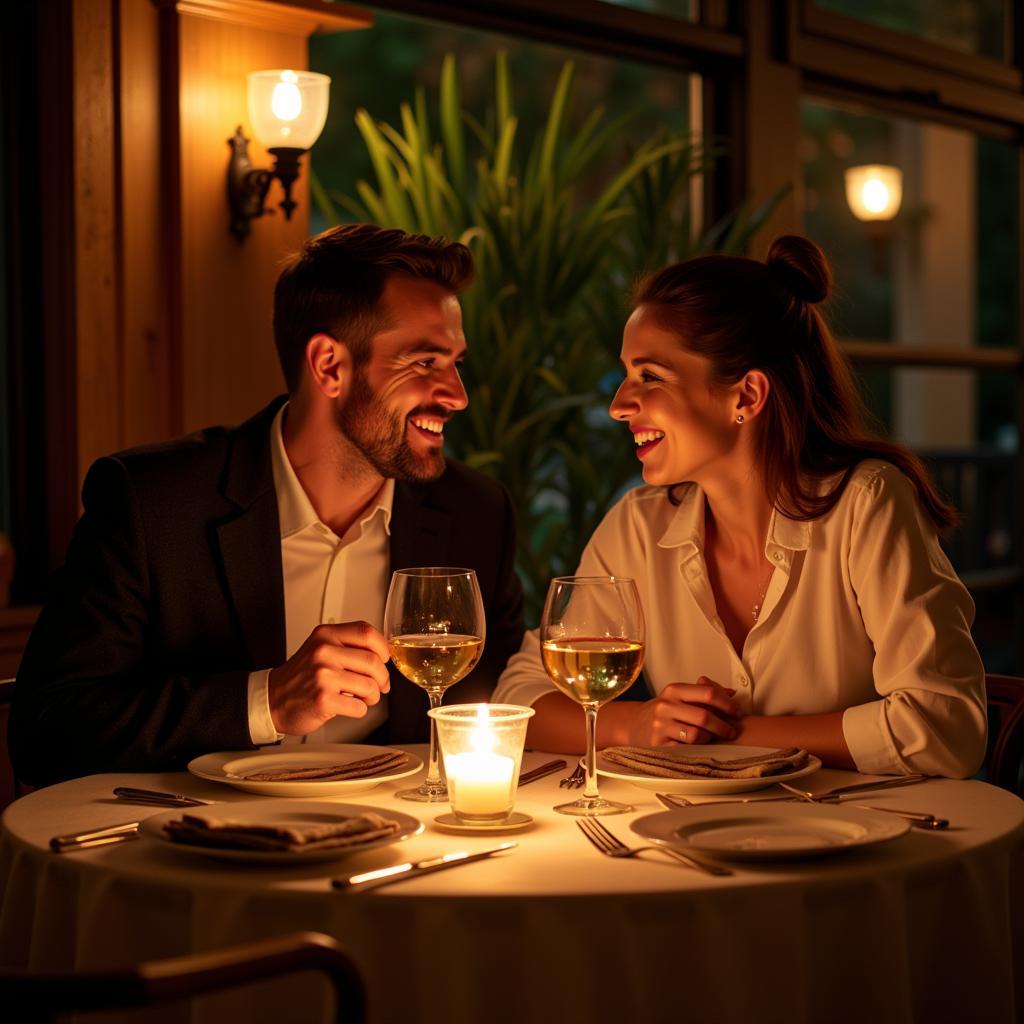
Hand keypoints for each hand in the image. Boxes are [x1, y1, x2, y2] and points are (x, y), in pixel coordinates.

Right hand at [268, 621, 390, 735]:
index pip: (366, 633)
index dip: (383, 647)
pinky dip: (360, 710)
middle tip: (380, 685)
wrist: (273, 699)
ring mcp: (323, 676)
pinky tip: (348, 706)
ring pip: (370, 686)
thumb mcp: (321, 647)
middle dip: (382, 678)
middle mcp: (323, 652)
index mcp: (326, 635)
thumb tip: (385, 653)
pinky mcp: (323, 699)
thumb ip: (349, 645)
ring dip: (373, 696)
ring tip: (364, 698)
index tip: (384, 659)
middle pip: (373, 661)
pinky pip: (359, 707)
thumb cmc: (302, 676)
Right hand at [626, 676, 742, 745]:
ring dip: (710, 739)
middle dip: (723, 726)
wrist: (633, 725)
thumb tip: (731, 693)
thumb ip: (704, 693)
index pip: (707, 693)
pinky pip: (685, 750)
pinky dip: (697, 750)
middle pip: (704, 716)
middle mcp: (665, 706)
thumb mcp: (679, 696)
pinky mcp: (657, 745)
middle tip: (731, 731)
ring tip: (713, 739)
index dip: (727, 704)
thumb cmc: (663, 711)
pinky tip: (699, 748)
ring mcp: (660, 726)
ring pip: (696, 735)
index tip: (737, 712)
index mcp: (674, 690)